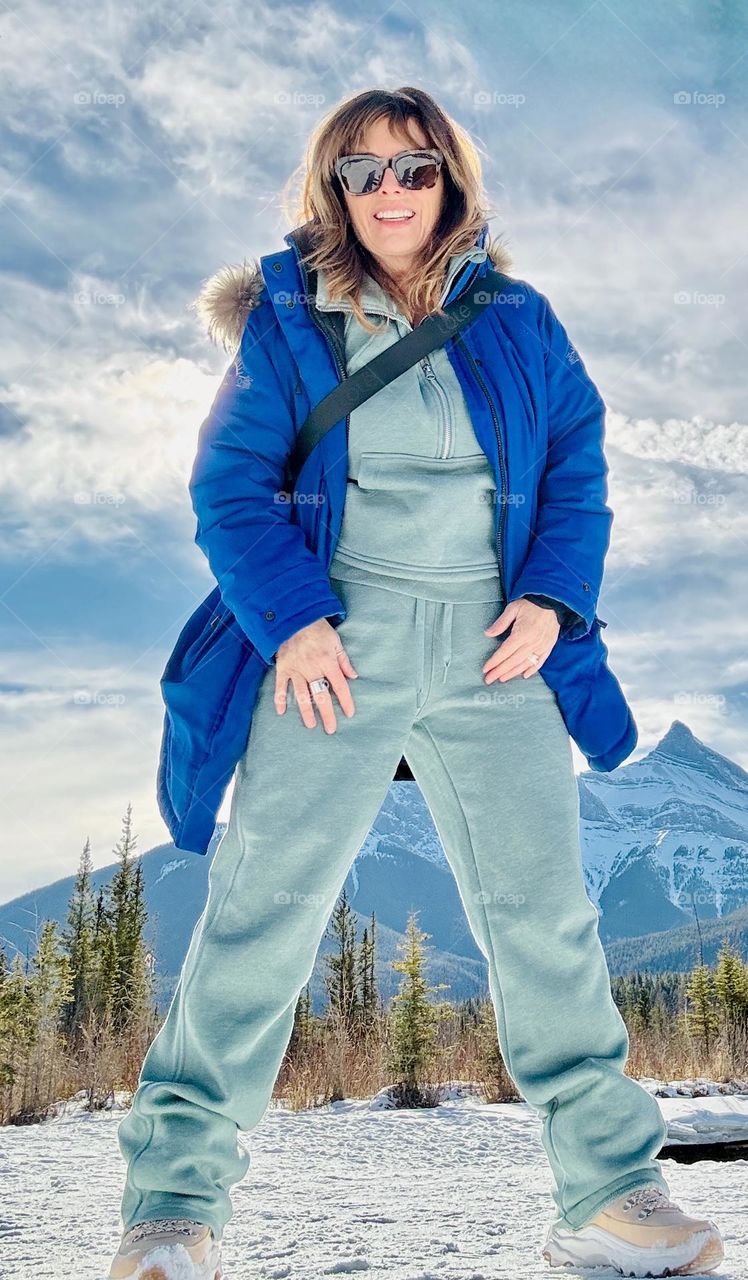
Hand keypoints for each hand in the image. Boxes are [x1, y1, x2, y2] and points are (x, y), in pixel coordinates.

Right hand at [273, 617, 357, 731]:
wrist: (294, 616)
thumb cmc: (317, 628)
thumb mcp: (335, 641)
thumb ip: (344, 660)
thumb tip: (353, 676)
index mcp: (327, 661)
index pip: (339, 686)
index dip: (345, 701)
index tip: (349, 713)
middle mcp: (312, 668)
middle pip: (321, 695)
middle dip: (327, 714)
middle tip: (330, 729)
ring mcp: (296, 669)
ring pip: (302, 695)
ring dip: (306, 711)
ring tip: (310, 725)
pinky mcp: (283, 667)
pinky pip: (281, 685)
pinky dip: (280, 698)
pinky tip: (281, 711)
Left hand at [482, 597, 559, 682]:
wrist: (553, 601)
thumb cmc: (531, 604)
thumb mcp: (513, 608)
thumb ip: (500, 623)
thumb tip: (487, 633)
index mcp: (522, 633)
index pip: (504, 652)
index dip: (494, 661)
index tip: (486, 669)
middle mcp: (532, 642)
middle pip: (513, 661)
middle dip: (499, 671)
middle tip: (489, 679)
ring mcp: (541, 646)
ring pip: (525, 664)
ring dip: (512, 673)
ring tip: (502, 679)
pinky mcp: (548, 646)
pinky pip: (540, 662)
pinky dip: (532, 670)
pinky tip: (524, 675)